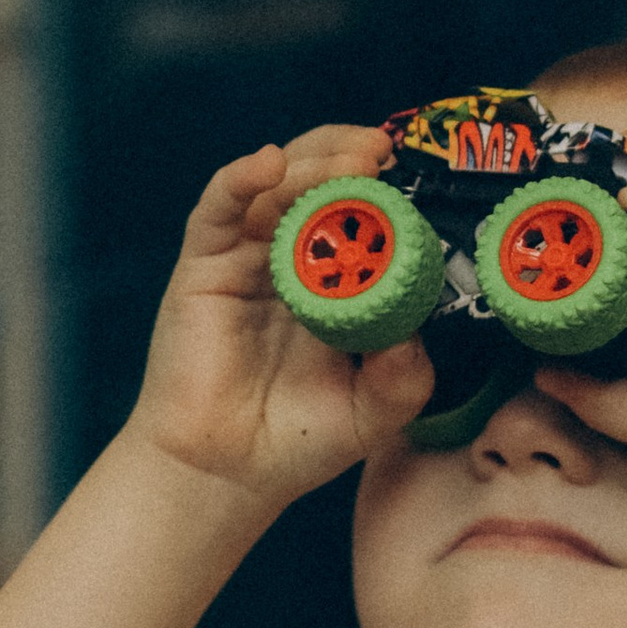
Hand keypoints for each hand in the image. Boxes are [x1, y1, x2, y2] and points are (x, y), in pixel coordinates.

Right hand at [129, 128, 435, 511]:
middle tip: (385, 152)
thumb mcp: (374, 413)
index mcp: (336, 282)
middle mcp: (291, 258)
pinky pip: (218, 207)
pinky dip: (242, 176)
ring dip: (315, 163)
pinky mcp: (203, 265)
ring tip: (354, 160)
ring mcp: (246, 257)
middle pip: (320, 182)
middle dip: (352, 157)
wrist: (223, 476)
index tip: (423, 168)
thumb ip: (404, 377)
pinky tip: (269, 164)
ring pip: (278, 186)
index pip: (363, 212)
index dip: (389, 185)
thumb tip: (415, 330)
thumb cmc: (296, 441)